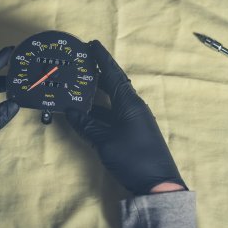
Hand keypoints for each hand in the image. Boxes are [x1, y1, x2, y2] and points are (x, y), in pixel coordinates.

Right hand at [66, 40, 185, 194]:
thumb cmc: (133, 158)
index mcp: (129, 103)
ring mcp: (134, 119)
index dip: (102, 58)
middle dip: (97, 73)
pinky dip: (99, 110)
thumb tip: (69, 111)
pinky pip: (113, 114)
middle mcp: (133, 106)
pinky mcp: (132, 131)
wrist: (158, 184)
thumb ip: (86, 125)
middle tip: (80, 63)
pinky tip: (85, 112)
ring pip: (111, 100)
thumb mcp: (105, 141)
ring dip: (96, 93)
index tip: (91, 44)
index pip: (113, 74)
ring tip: (77, 85)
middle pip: (113, 84)